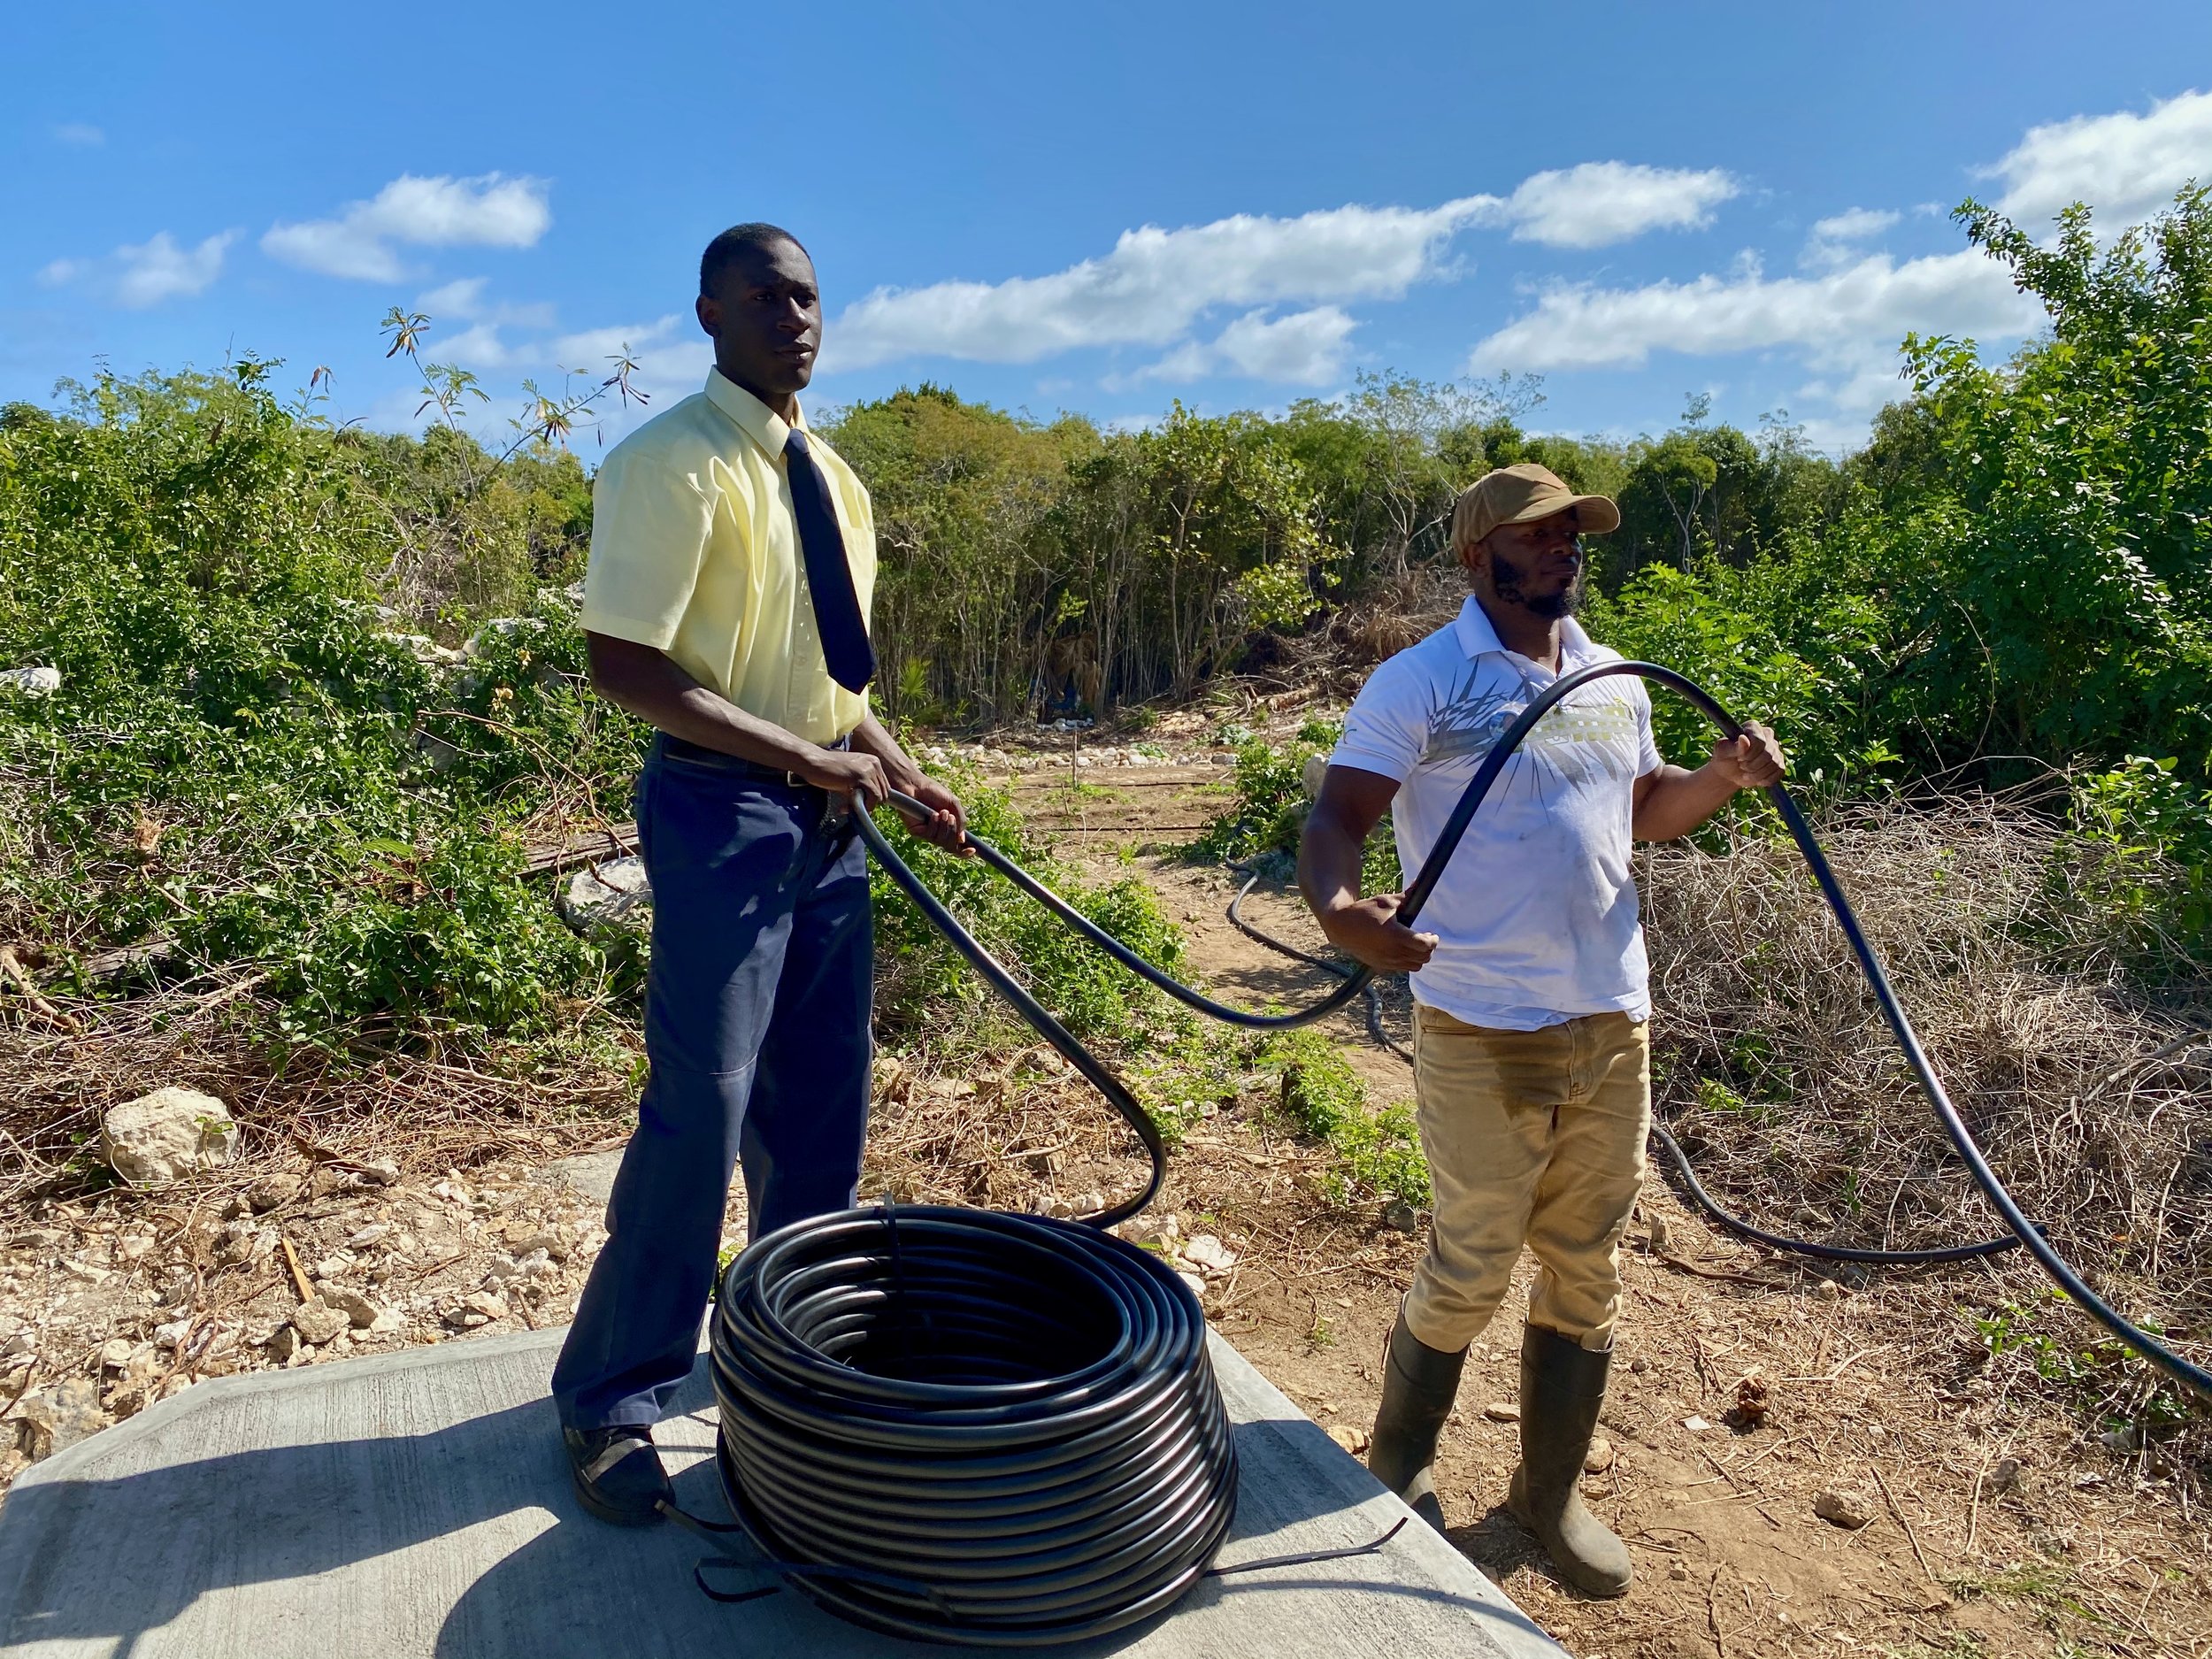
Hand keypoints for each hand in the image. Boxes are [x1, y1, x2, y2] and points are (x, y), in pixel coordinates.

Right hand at [800, 748, 889, 809]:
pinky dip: (861, 806)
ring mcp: (869, 768)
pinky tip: (844, 807)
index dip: (871, 799)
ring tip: (845, 807)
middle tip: (848, 807)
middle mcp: (874, 763)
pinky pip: (872, 797)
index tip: (856, 803)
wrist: (813, 762)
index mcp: (873, 761)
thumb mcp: (851, 776)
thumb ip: (863, 787)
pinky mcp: (861, 776)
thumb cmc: (828, 770)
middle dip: (867, 803)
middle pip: (882, 792)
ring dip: (863, 806)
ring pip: (878, 796)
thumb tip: (871, 807)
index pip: (883, 786)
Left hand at [902, 774, 972, 855]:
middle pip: (951, 846)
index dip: (965, 852)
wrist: (916, 785)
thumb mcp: (953, 804)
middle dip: (953, 832)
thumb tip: (962, 840)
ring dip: (944, 827)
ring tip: (942, 812)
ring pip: (941, 842)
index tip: (973, 850)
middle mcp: (938, 833)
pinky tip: (933, 814)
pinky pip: (930, 836)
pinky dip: (934, 825)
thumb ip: (961, 820)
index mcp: (949, 827)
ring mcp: (927, 833)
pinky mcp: (917, 832)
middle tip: (951, 817)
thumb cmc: (934, 792)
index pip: (957, 845)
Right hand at [1317, 894, 1438, 973]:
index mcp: (1395, 935)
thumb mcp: (1386, 901)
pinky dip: (1407, 961)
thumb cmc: (1364, 911)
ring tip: (1415, 945)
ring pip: (1415, 966)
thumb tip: (1420, 884)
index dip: (1433, 940)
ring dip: (1419, 957)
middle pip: (1423, 958)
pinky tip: (1402, 950)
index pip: (1425, 945)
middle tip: (1426, 938)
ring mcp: (1386, 961)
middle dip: (1428, 949)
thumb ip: (1406, 897)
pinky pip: (1402, 968)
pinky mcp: (1380, 966)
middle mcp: (1392, 952)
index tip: (1432, 935)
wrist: (1342, 926)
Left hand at [1708, 722, 1784, 790]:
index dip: (1750, 753)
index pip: (1760, 740)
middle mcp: (1767, 734)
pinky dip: (1766, 779)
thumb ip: (1734, 746)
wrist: (1729, 772)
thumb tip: (1743, 738)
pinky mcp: (1780, 762)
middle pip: (1768, 753)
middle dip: (1753, 765)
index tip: (1739, 759)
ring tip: (1746, 774)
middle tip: (1742, 766)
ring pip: (1774, 764)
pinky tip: (1756, 779)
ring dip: (1758, 774)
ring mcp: (1776, 748)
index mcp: (1753, 727)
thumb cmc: (1724, 758)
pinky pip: (1780, 772)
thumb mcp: (1723, 752)